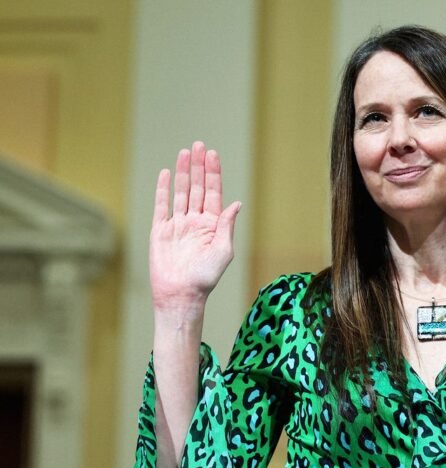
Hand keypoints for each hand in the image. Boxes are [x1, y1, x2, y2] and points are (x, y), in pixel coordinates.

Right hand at [149, 141, 240, 316]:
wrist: (181, 294)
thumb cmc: (206, 278)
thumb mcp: (223, 251)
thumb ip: (227, 225)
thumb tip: (236, 203)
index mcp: (212, 225)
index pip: (213, 193)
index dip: (213, 173)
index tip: (212, 154)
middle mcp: (195, 222)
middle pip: (196, 187)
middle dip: (198, 166)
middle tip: (199, 145)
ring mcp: (177, 225)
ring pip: (180, 192)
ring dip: (182, 172)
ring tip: (184, 153)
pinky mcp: (160, 231)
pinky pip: (161, 206)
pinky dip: (163, 189)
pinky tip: (165, 173)